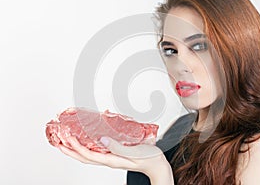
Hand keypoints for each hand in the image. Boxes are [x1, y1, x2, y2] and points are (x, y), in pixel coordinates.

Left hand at [58, 136, 172, 181]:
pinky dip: (86, 146)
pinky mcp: (114, 154)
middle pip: (84, 157)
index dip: (76, 147)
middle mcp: (109, 159)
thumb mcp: (135, 153)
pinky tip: (86, 139)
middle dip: (70, 150)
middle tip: (58, 141)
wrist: (157, 164)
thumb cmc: (149, 158)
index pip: (89, 155)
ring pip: (88, 155)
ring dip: (76, 148)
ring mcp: (111, 157)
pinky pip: (96, 151)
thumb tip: (101, 140)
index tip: (67, 138)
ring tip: (67, 140)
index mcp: (112, 160)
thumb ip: (118, 147)